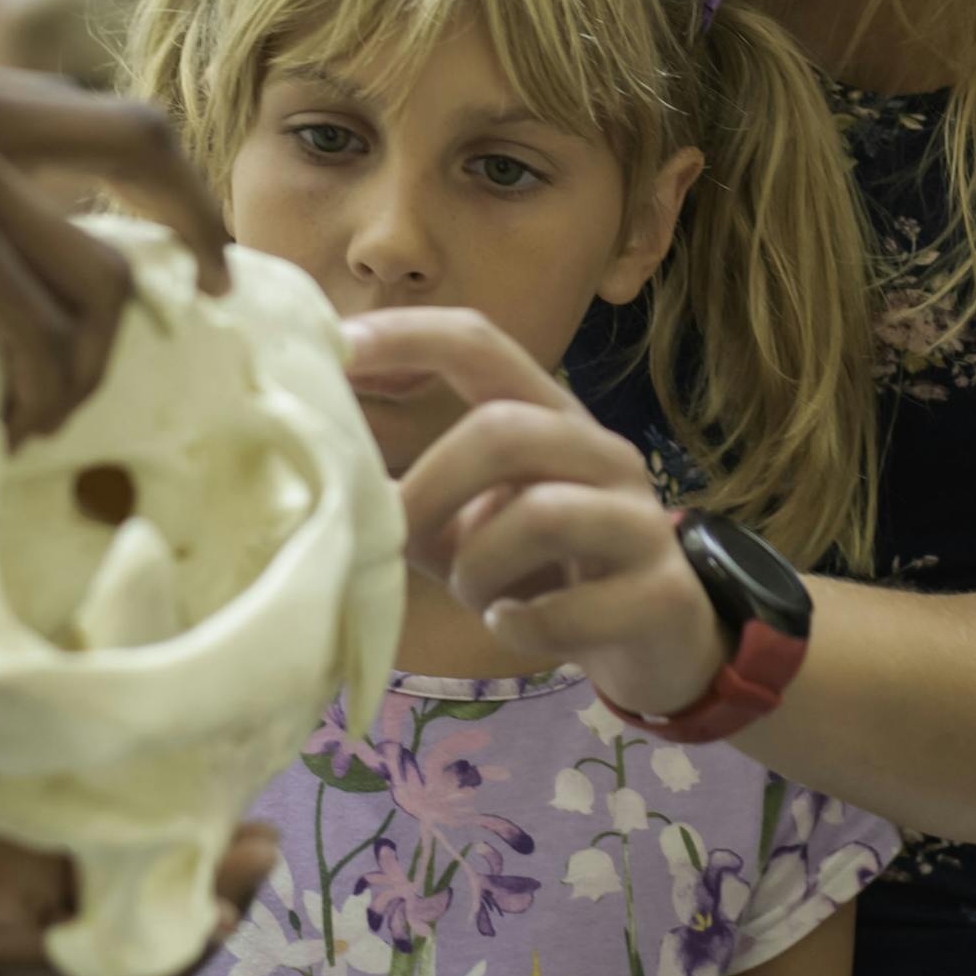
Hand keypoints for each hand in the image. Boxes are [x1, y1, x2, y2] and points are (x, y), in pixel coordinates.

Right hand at [0, 51, 228, 435]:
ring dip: (97, 355)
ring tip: (56, 410)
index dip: (148, 176)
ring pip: (101, 267)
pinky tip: (16, 424)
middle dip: (196, 223)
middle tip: (212, 297)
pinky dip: (48, 387)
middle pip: (143, 141)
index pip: (87, 107)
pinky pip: (39, 328)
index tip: (170, 241)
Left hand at [342, 308, 728, 722]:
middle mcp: (599, 453)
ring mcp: (638, 520)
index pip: (479, 343)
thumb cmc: (547, 570)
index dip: (406, 336)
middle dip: (431, 486)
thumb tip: (315, 476)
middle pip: (506, 429)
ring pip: (543, 514)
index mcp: (548, 418)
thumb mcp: (472, 524)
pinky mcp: (659, 592)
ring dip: (478, 567)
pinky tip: (510, 626)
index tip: (335, 350)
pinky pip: (573, 608)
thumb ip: (410, 496)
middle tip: (394, 538)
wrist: (660, 639)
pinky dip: (523, 624)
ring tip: (475, 596)